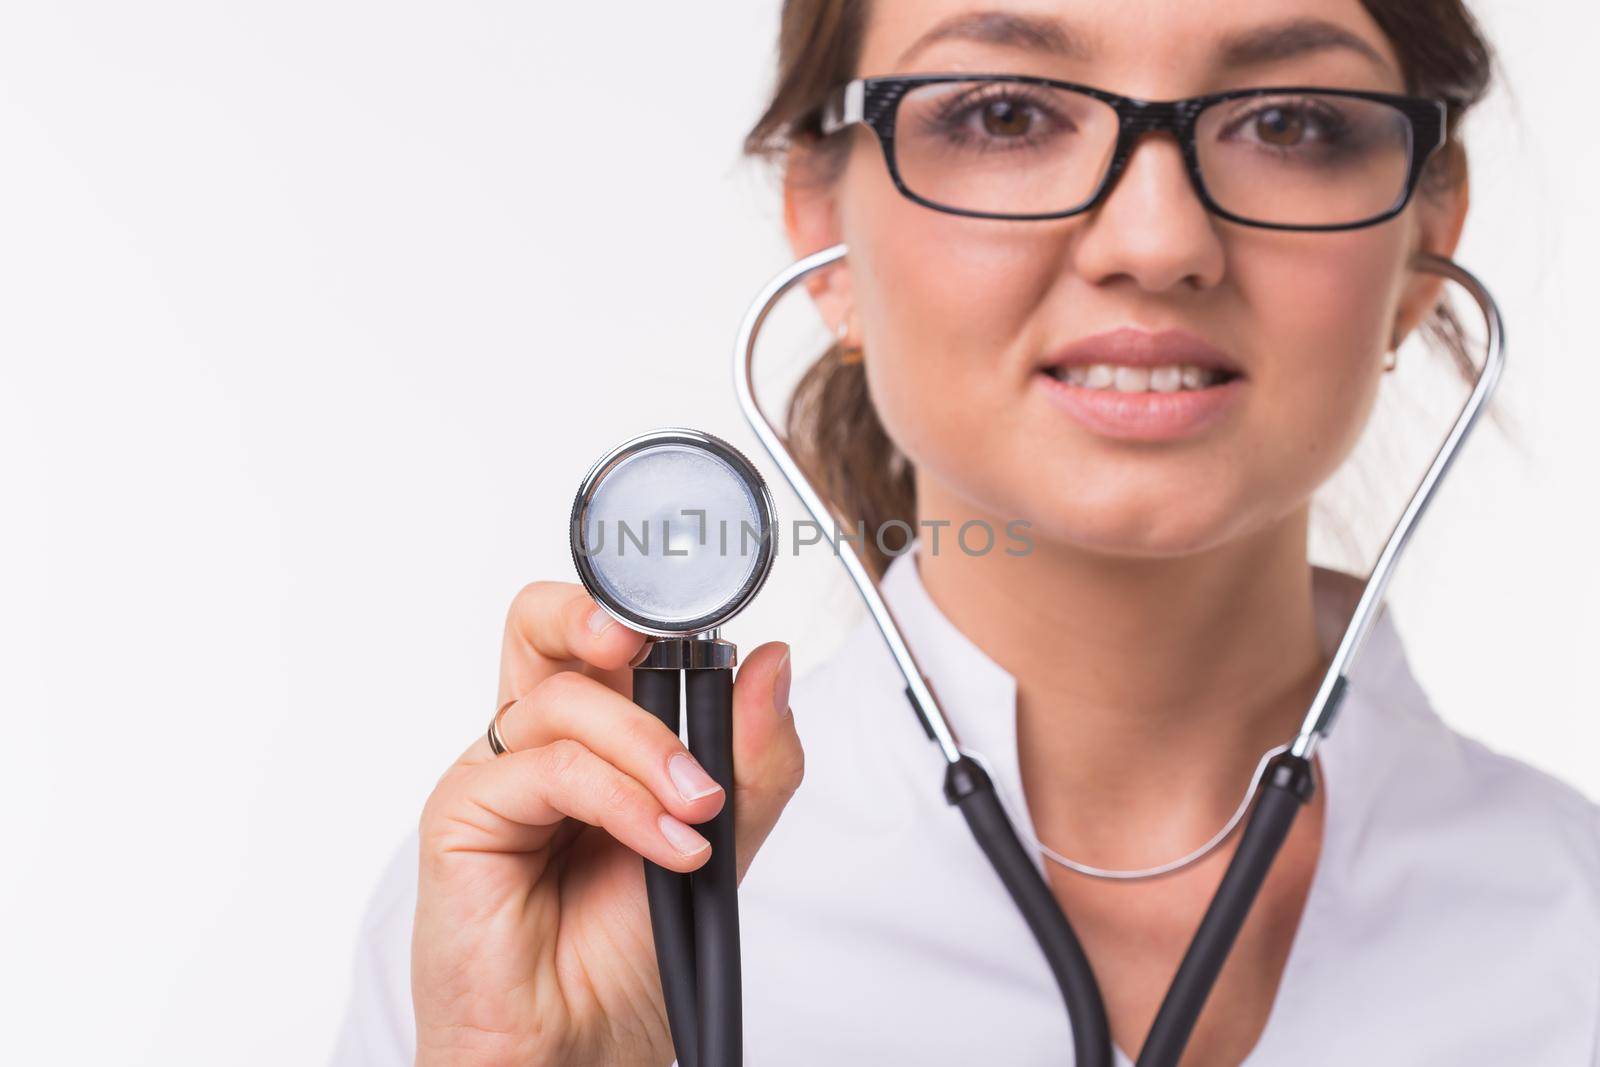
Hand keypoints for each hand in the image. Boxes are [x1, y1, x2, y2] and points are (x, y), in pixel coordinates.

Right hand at [411, 581, 801, 1066]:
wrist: (582, 1050)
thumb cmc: (628, 960)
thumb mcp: (719, 841)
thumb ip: (750, 757)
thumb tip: (774, 662)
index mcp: (589, 742)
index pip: (597, 638)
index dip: (643, 617)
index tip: (715, 636)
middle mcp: (535, 749)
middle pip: (540, 625)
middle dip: (601, 615)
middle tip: (662, 651)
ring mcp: (496, 778)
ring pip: (566, 698)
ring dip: (652, 748)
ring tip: (699, 811)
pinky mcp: (463, 816)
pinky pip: (550, 768)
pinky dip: (621, 800)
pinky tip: (666, 845)